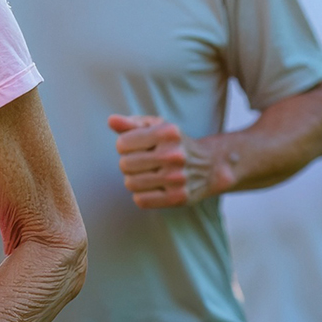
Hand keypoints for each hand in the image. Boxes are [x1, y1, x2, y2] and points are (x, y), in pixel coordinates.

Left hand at [108, 115, 233, 208]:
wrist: (210, 166)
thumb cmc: (176, 144)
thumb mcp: (157, 127)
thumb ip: (132, 123)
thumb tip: (111, 120)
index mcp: (167, 133)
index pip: (122, 144)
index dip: (124, 146)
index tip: (136, 147)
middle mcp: (173, 155)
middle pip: (125, 164)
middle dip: (128, 163)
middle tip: (142, 162)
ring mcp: (177, 178)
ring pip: (130, 183)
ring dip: (133, 179)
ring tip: (146, 174)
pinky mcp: (178, 198)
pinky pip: (141, 200)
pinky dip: (141, 195)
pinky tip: (151, 187)